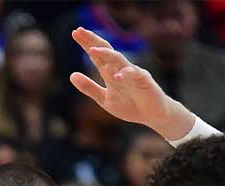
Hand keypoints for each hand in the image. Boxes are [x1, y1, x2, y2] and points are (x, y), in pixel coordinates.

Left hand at [69, 27, 193, 140]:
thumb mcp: (104, 99)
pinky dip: (126, 75)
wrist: (152, 115)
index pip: (97, 54)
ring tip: (92, 50)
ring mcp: (133, 73)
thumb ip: (89, 88)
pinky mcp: (144, 81)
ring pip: (119, 60)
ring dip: (106, 54)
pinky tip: (116, 76)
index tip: (75, 32)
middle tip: (79, 30)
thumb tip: (71, 75)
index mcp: (110, 72)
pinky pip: (135, 75)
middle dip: (93, 40)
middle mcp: (120, 69)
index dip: (86, 43)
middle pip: (106, 51)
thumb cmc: (130, 105)